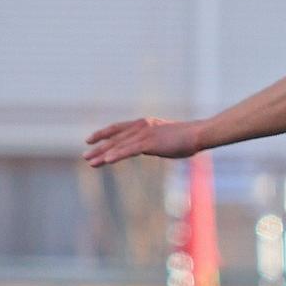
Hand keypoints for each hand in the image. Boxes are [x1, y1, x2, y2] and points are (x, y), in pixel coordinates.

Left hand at [83, 118, 202, 167]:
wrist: (199, 134)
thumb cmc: (189, 138)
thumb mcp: (166, 139)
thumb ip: (154, 143)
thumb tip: (149, 149)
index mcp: (145, 124)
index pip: (118, 128)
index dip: (103, 133)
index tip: (90, 140)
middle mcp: (141, 127)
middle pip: (114, 138)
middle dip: (98, 147)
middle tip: (85, 156)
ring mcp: (144, 134)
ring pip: (118, 145)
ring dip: (102, 154)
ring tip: (90, 161)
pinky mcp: (149, 143)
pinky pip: (128, 150)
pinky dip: (116, 155)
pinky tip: (106, 161)